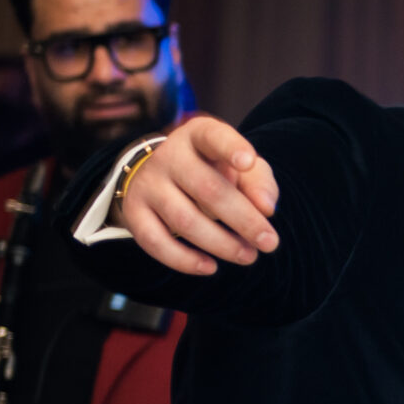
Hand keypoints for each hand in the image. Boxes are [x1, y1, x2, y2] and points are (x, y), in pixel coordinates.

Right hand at [112, 118, 280, 275]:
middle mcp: (168, 156)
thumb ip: (259, 181)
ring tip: (248, 256)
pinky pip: (155, 242)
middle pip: (208, 189)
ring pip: (184, 220)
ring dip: (221, 244)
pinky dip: (184, 260)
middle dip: (243, 220)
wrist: (161, 177)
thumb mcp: (240, 167)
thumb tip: (266, 208)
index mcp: (198, 136)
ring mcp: (147, 184)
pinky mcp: (134, 212)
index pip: (213, 136)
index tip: (248, 162)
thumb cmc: (213, 171)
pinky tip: (210, 267)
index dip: (231, 148)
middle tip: (270, 243)